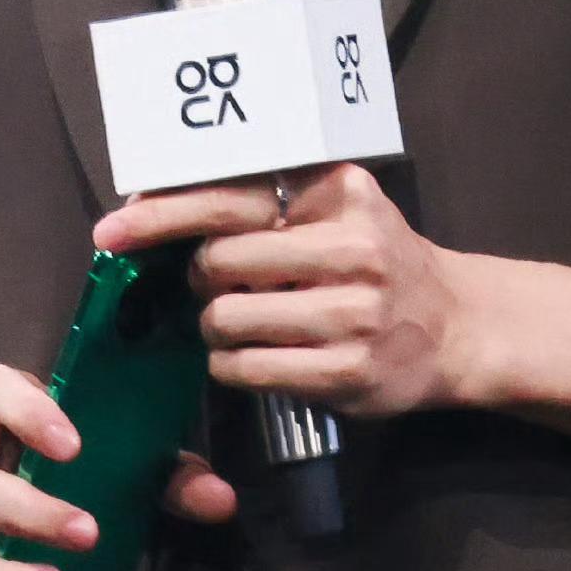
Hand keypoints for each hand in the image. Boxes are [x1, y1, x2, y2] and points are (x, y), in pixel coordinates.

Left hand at [93, 165, 468, 417]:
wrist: (458, 327)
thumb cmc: (379, 260)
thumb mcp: (342, 209)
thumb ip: (272, 201)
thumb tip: (157, 204)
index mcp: (341, 198)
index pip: (233, 199)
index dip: (164, 215)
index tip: (112, 232)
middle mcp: (353, 251)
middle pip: (220, 263)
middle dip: (201, 279)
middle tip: (217, 286)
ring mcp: (353, 315)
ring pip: (227, 321)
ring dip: (215, 328)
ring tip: (239, 325)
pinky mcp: (348, 373)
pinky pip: (249, 370)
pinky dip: (233, 366)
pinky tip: (253, 358)